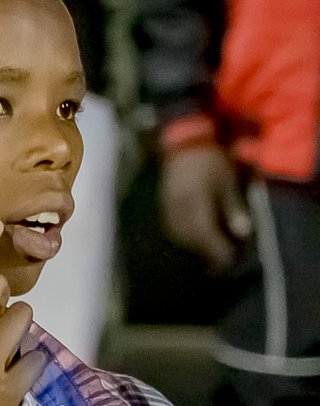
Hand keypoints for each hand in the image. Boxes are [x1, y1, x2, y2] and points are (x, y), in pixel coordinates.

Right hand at [160, 141, 250, 273]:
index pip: (204, 232)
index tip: (229, 260)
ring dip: (193, 247)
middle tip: (221, 262)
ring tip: (208, 254)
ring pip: (177, 235)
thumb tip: (243, 233)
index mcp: (195, 200)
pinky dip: (183, 237)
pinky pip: (171, 227)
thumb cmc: (211, 160)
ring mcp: (167, 205)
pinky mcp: (163, 204)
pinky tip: (193, 238)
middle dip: (205, 252)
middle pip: (189, 238)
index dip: (216, 249)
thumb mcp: (228, 181)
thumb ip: (233, 207)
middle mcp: (177, 206)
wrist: (185, 142)